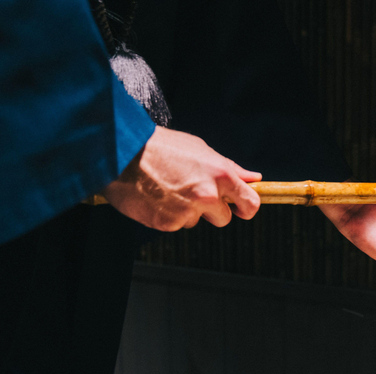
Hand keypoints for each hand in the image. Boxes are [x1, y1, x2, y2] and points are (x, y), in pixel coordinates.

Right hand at [102, 126, 261, 230]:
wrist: (122, 153)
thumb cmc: (161, 147)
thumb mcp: (201, 150)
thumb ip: (229, 168)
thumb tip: (254, 178)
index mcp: (220, 174)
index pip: (250, 203)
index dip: (247, 208)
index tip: (241, 209)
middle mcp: (207, 195)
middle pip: (224, 218)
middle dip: (212, 210)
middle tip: (192, 193)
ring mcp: (188, 211)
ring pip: (196, 221)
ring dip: (186, 211)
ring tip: (168, 189)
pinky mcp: (168, 223)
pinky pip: (175, 224)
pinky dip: (168, 215)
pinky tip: (156, 197)